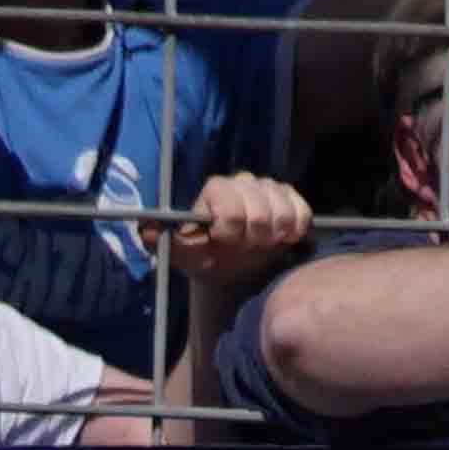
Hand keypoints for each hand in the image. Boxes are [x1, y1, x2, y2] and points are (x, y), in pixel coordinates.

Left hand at [162, 169, 312, 290]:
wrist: (234, 269)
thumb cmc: (206, 258)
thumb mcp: (181, 254)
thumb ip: (163, 241)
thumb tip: (146, 229)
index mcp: (216, 189)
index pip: (231, 207)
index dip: (231, 231)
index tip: (226, 243)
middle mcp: (243, 181)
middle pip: (260, 210)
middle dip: (252, 237)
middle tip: (245, 247)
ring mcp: (269, 187)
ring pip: (282, 212)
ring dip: (273, 237)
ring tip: (261, 244)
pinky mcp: (292, 198)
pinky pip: (302, 213)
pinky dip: (294, 231)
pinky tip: (280, 239)